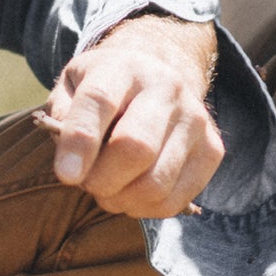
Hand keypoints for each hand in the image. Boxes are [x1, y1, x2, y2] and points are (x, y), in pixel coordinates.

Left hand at [42, 11, 222, 217]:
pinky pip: (175, 200)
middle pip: (135, 147)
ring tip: (107, 188)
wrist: (158, 74)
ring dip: (121, 199)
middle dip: (101, 179)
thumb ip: (62, 116)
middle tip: (85, 183)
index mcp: (124, 66)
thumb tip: (70, 160)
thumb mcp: (73, 85)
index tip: (65, 175)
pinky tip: (132, 192)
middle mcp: (166, 87)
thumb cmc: (105, 88)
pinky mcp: (213, 150)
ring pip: (156, 183)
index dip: (80, 141)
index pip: (100, 101)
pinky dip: (145, 208)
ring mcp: (195, 119)